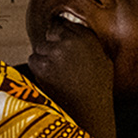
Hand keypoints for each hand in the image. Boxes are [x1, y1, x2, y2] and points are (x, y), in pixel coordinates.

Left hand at [28, 20, 117, 137]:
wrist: (89, 114)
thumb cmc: (98, 93)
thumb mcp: (103, 63)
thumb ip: (89, 46)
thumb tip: (77, 36)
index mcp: (88, 38)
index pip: (67, 23)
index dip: (63, 35)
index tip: (63, 43)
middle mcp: (72, 40)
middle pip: (52, 32)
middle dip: (53, 44)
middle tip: (59, 63)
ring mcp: (55, 52)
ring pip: (41, 47)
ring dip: (44, 58)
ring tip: (57, 75)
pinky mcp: (41, 64)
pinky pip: (33, 60)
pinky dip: (38, 69)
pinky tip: (50, 81)